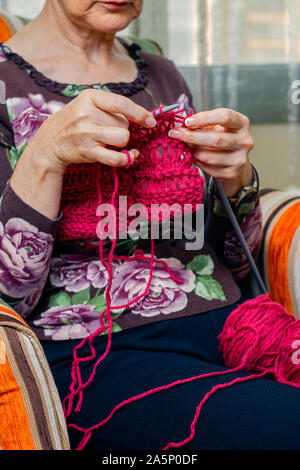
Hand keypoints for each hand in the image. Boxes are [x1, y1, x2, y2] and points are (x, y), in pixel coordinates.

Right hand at [10, 89, 155, 219]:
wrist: (51, 141)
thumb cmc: (76, 121)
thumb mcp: (88, 104)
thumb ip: (112, 106)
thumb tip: (145, 117)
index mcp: (89, 97)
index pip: (121, 103)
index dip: (140, 113)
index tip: (151, 121)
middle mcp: (87, 114)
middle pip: (124, 124)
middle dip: (122, 129)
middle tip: (107, 131)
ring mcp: (87, 134)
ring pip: (123, 138)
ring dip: (122, 142)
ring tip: (109, 141)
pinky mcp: (88, 151)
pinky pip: (116, 157)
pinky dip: (127, 158)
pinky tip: (129, 155)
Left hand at [168, 108, 253, 195]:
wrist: (236, 163)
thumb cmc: (223, 139)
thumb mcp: (217, 127)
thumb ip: (202, 124)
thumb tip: (179, 125)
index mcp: (242, 124)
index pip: (225, 117)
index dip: (205, 118)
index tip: (187, 121)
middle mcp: (245, 141)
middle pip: (215, 139)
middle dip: (192, 136)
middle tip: (176, 134)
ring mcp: (240, 159)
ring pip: (209, 156)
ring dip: (193, 151)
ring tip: (186, 147)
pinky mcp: (232, 173)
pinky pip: (208, 168)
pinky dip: (197, 162)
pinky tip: (194, 158)